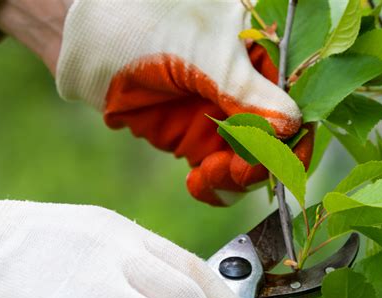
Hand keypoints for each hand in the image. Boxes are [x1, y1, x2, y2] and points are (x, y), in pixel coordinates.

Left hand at [55, 0, 311, 205]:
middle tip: (238, 170)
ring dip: (236, 179)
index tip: (283, 162)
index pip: (294, 103)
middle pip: (274, 141)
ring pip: (247, 163)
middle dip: (261, 164)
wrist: (87, 45)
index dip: (294, 136)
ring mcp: (220, 118)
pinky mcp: (195, 140)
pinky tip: (198, 183)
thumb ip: (246, 91)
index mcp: (259, 56)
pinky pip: (217, 173)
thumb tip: (291, 125)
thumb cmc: (143, 26)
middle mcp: (245, 90)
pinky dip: (214, 187)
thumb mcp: (203, 53)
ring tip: (209, 175)